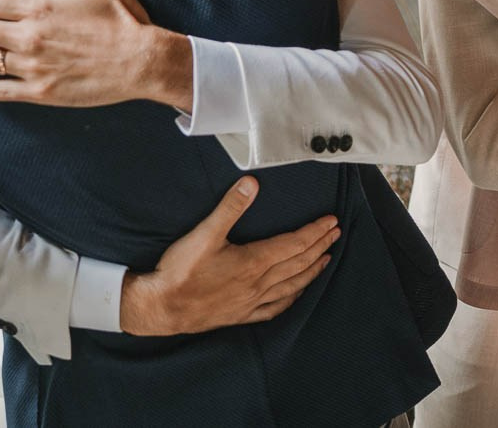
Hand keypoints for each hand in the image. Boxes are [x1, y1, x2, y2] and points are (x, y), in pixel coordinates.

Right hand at [120, 177, 339, 334]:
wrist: (161, 308)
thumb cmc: (181, 272)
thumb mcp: (204, 234)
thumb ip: (230, 207)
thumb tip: (251, 183)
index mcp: (254, 262)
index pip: (294, 243)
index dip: (315, 231)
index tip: (331, 221)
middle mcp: (258, 284)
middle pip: (299, 262)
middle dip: (320, 245)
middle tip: (336, 233)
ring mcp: (252, 302)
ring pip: (292, 285)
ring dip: (312, 270)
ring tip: (326, 258)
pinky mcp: (241, 315)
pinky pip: (276, 307)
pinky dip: (292, 297)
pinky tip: (297, 293)